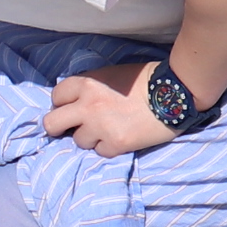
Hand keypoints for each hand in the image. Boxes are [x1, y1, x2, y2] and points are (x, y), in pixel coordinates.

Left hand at [42, 61, 172, 157]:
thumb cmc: (144, 80)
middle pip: (52, 123)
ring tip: (109, 129)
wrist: (175, 92)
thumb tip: (74, 102)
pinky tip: (122, 137)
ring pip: (79, 141)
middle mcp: (88, 105)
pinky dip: (109, 147)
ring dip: (91, 137)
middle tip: (70, 128)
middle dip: (59, 127)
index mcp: (86, 83)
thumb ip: (89, 87)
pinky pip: (100, 152)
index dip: (62, 104)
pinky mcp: (116, 144)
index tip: (71, 108)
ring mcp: (101, 126)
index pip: (56, 97)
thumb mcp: (111, 75)